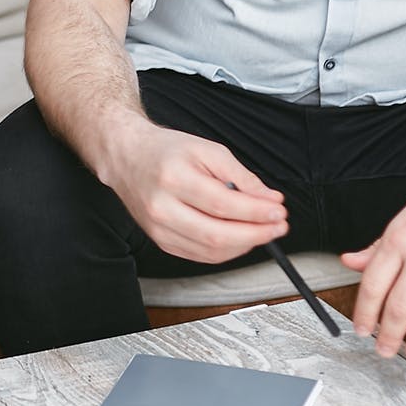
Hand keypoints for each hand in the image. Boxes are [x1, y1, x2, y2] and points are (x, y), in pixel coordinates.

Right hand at [97, 120, 286, 263]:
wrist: (127, 158)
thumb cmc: (165, 151)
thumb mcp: (208, 150)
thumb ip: (240, 175)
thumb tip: (269, 199)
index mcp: (174, 179)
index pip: (223, 205)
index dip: (256, 212)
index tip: (279, 211)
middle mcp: (162, 208)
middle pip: (217, 235)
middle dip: (256, 234)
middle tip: (278, 226)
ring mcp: (159, 228)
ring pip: (211, 251)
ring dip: (244, 245)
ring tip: (262, 231)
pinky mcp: (161, 241)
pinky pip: (200, 256)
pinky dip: (226, 251)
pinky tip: (239, 238)